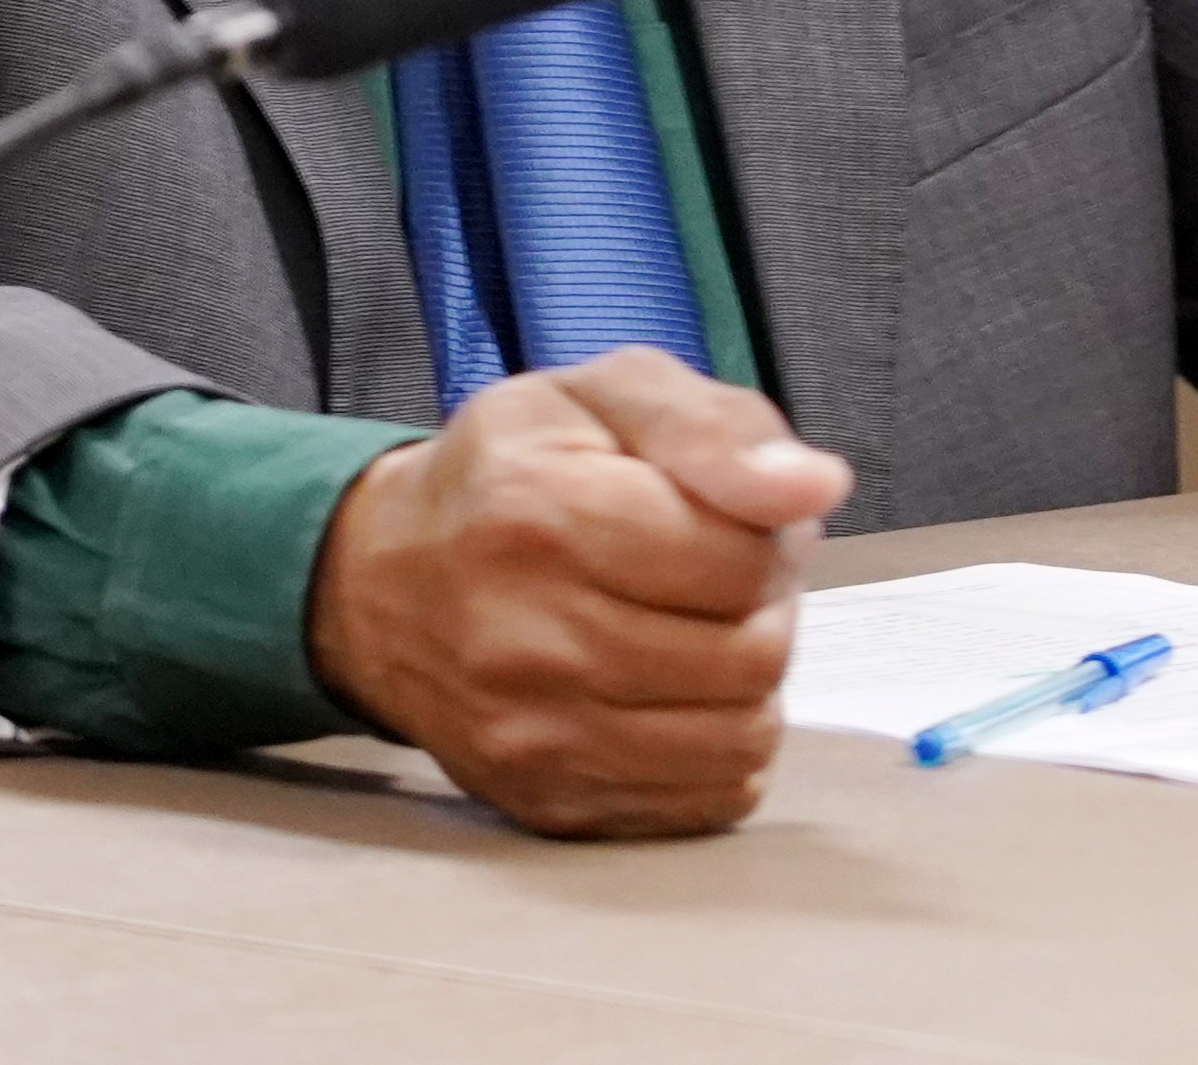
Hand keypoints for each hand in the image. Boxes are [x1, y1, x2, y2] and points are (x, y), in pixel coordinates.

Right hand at [303, 347, 852, 836]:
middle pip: (750, 655)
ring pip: (739, 737)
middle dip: (767, 607)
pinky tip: (677, 693)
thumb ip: (716, 428)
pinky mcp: (547, 801)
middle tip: (724, 575)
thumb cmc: (507, 475)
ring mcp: (532, 735)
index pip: (739, 560)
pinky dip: (718, 747)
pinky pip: (703, 801)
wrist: (380, 583)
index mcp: (539, 513)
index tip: (736, 515)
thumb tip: (816, 487)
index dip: (770, 533)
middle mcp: (524, 639)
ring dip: (750, 681)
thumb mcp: (605, 396)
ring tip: (703, 630)